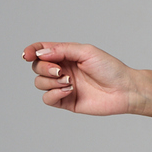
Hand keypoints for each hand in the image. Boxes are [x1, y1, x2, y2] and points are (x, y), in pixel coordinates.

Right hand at [22, 41, 141, 115]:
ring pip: (39, 83)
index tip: (27, 55)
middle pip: (37, 67)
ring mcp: (63, 86)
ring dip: (51, 81)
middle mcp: (62, 70)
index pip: (41, 51)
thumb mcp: (86, 52)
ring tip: (70, 82)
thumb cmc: (110, 68)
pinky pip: (47, 99)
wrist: (124, 90)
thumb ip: (62, 50)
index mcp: (66, 55)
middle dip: (45, 68)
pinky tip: (68, 91)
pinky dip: (53, 94)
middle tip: (61, 71)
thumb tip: (40, 53)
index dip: (31, 51)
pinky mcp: (66, 102)